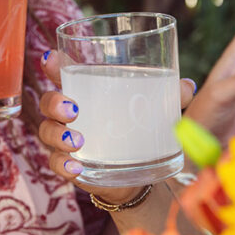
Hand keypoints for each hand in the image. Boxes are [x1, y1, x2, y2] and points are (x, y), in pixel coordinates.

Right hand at [36, 50, 196, 202]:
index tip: (51, 59)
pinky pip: (56, 164)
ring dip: (58, 134)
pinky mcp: (71, 167)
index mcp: (87, 93)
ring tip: (79, 140)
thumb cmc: (140, 131)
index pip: (64, 74)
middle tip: (73, 109)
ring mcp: (66, 141)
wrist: (139, 175)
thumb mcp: (156, 112)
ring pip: (47, 132)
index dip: (53, 65)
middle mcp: (70, 115)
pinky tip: (77, 167)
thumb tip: (187, 85)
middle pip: (48, 102)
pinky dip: (64, 164)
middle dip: (54, 102)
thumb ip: (170, 97)